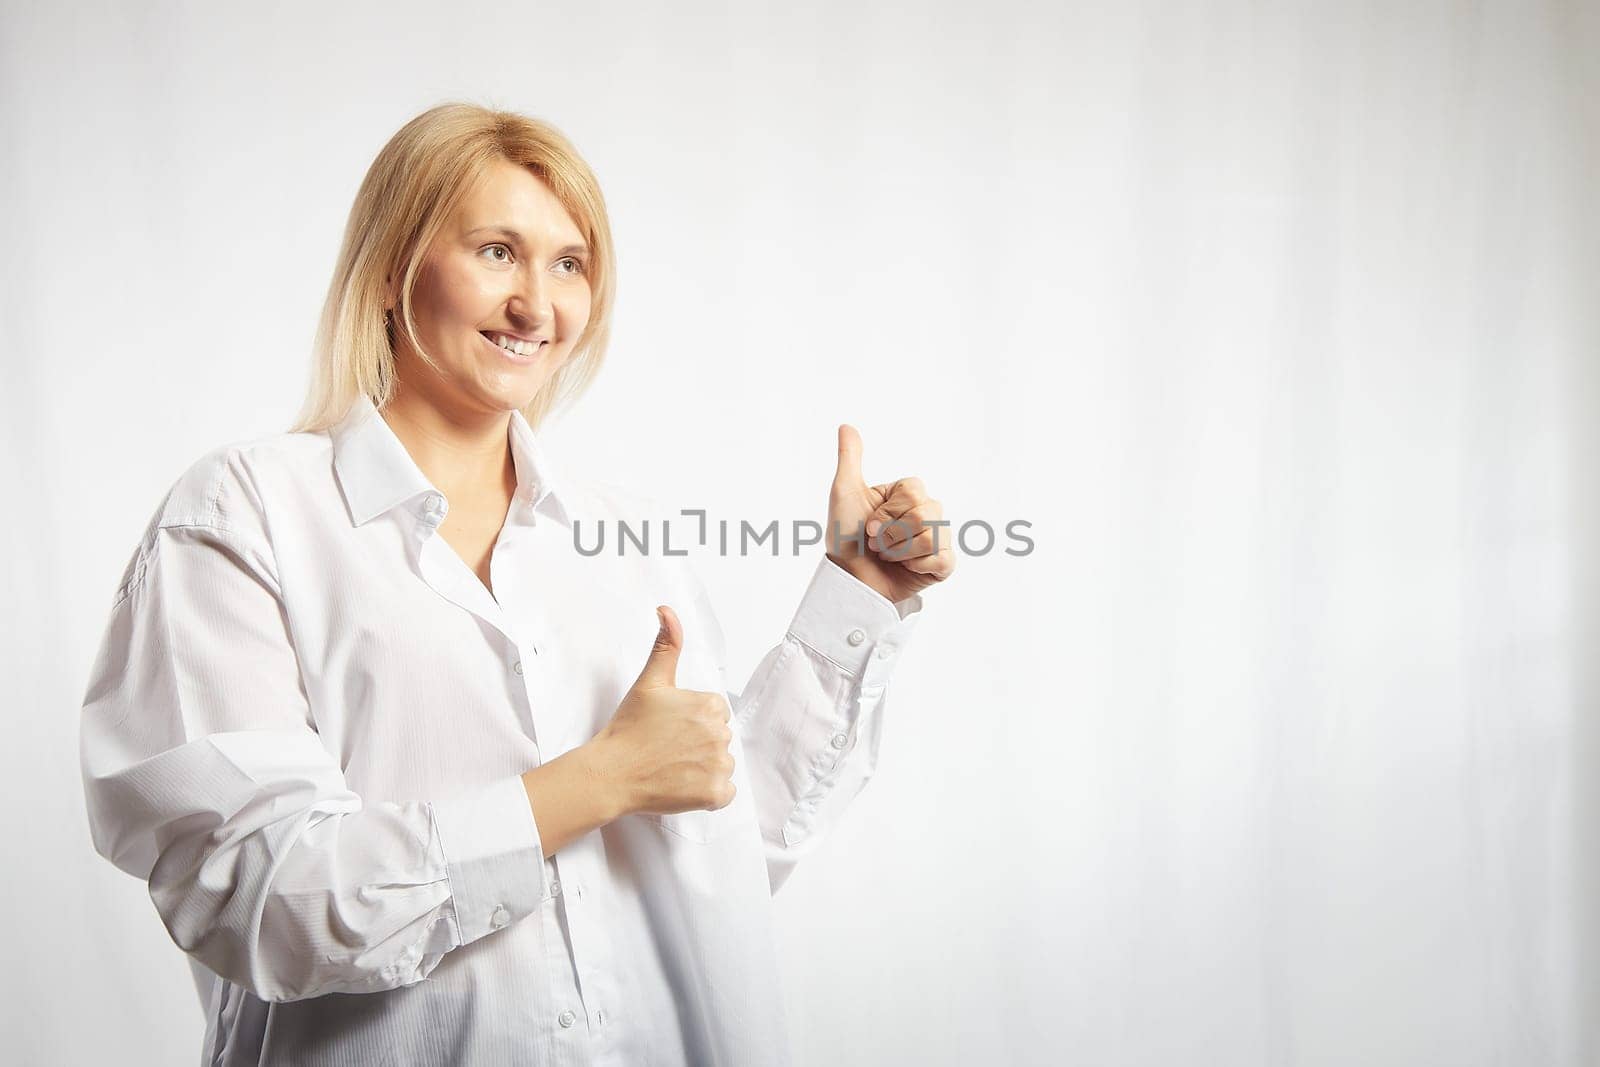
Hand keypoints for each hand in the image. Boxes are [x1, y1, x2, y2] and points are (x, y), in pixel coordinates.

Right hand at [586, 605, 735, 817]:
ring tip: (672, 766)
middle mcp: (719, 734)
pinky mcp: (714, 794)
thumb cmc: (629, 728)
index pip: (715, 713)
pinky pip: (724, 793)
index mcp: (709, 705)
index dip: (692, 721)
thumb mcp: (650, 681)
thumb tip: (667, 611)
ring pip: (722, 764)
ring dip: (703, 767)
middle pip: (719, 738)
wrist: (612, 772)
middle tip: (667, 747)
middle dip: (698, 743)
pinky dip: (707, 793)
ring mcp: (718, 765)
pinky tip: (682, 784)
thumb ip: (666, 645)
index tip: (670, 728)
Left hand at [825, 424, 955, 602]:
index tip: (869, 523)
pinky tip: (906, 568)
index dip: (888, 511)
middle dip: (892, 533)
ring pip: (934, 536)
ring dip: (901, 550)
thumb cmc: (845, 538)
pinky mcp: (941, 566)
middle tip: (876, 543)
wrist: (849, 581)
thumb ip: (850, 459)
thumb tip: (846, 425)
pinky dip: (918, 566)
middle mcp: (925, 514)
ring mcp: (935, 539)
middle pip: (927, 511)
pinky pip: (944, 559)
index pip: (914, 491)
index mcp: (907, 495)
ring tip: (888, 556)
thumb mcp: (844, 493)